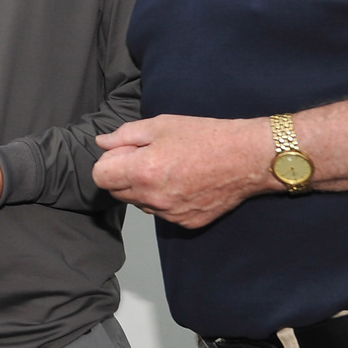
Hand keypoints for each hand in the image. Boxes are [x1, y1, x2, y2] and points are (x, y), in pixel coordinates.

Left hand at [93, 115, 272, 228]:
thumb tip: (102, 143)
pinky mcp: (186, 223)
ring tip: (169, 168)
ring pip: (139, 203)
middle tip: (148, 156)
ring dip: (143, 188)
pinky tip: (183, 182)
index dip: (109, 161)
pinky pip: (162, 213)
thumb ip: (125, 135)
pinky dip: (164, 199)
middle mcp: (153, 198)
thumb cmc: (206, 137)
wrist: (247, 158)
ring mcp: (170, 214)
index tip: (125, 152)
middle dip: (123, 175)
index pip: (100, 176)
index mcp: (142, 171)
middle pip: (116, 192)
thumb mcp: (161, 125)